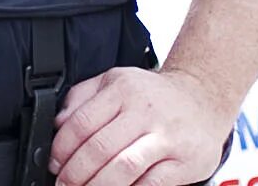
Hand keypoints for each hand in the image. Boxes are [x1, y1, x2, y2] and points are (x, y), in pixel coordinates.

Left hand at [50, 66, 232, 185]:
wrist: (203, 98)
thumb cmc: (153, 94)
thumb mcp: (114, 81)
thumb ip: (82, 97)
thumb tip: (57, 123)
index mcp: (121, 91)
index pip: (82, 123)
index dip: (62, 148)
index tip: (55, 164)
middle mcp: (144, 112)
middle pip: (100, 148)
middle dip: (76, 172)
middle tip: (65, 183)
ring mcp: (167, 138)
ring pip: (125, 166)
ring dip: (99, 184)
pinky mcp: (186, 162)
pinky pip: (152, 183)